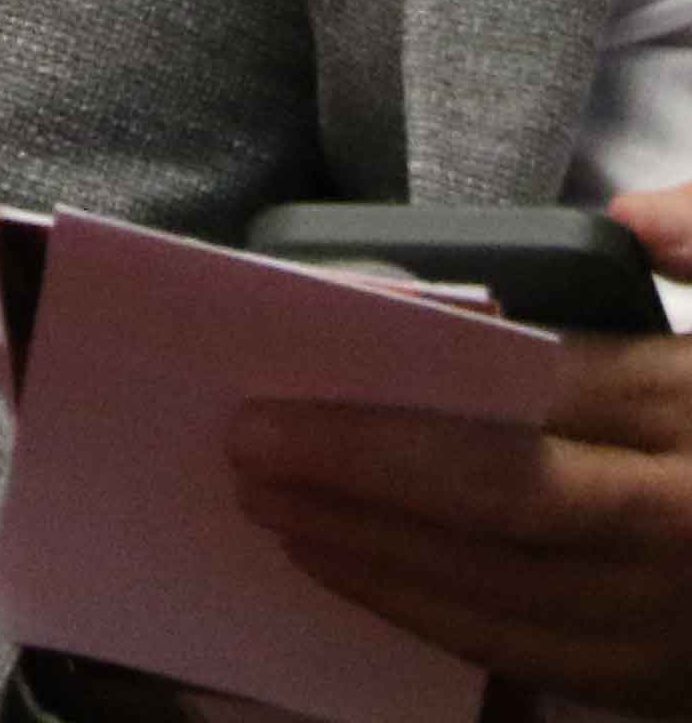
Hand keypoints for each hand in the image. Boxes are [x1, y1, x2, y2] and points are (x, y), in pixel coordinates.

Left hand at [228, 184, 691, 705]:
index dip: (402, 402)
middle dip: (362, 479)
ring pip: (504, 593)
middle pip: (508, 505)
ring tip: (269, 505)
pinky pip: (526, 653)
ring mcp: (678, 615)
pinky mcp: (660, 677)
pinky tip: (349, 568)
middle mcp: (689, 521)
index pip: (536, 401)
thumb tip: (632, 216)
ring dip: (371, 553)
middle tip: (246, 448)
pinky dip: (426, 613)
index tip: (283, 389)